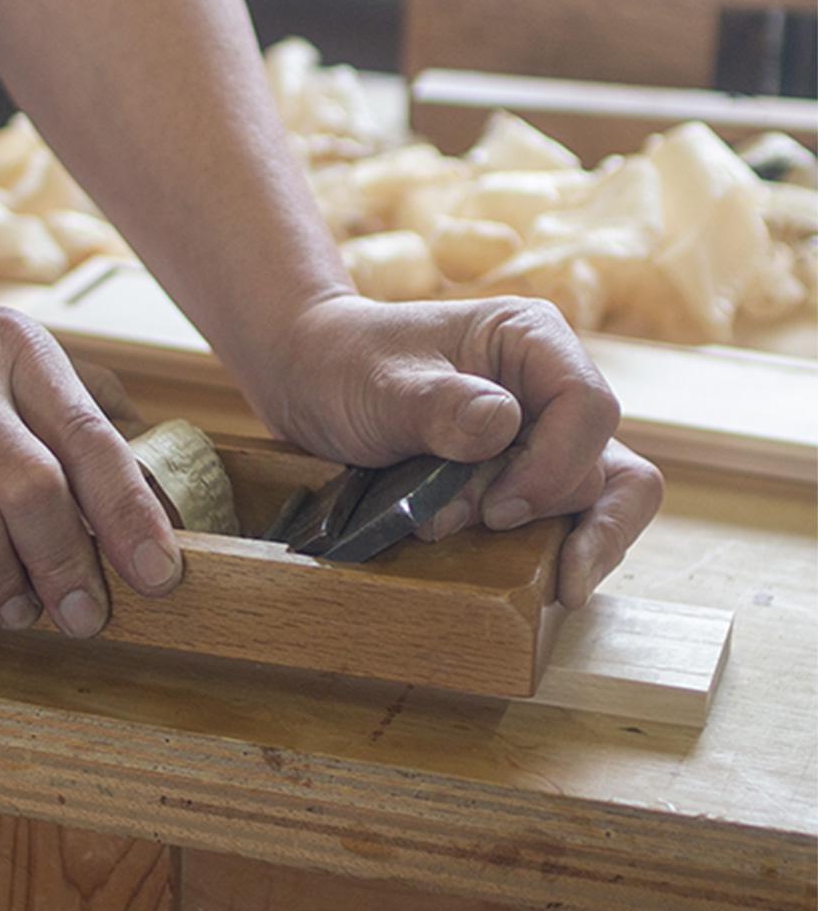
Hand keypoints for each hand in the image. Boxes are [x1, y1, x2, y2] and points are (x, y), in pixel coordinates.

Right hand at [0, 258, 180, 636]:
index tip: (160, 573)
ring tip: (20, 609)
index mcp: (16, 351)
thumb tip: (143, 456)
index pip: (91, 439)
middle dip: (71, 565)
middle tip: (85, 615)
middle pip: (35, 490)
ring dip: (4, 583)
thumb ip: (68, 396)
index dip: (131, 514)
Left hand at [255, 294, 663, 607]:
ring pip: (597, 500)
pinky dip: (542, 549)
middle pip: (599, 465)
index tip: (498, 509)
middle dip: (537, 509)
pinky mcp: (524, 475)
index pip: (588, 407)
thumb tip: (500, 425)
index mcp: (531, 339)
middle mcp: (551, 387)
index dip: (556, 467)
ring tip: (451, 528)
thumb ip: (436, 404)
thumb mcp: (377, 384)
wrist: (311, 380)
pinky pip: (566, 519)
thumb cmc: (345, 364)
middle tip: (469, 522)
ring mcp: (542, 435)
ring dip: (534, 535)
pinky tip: (510, 572)